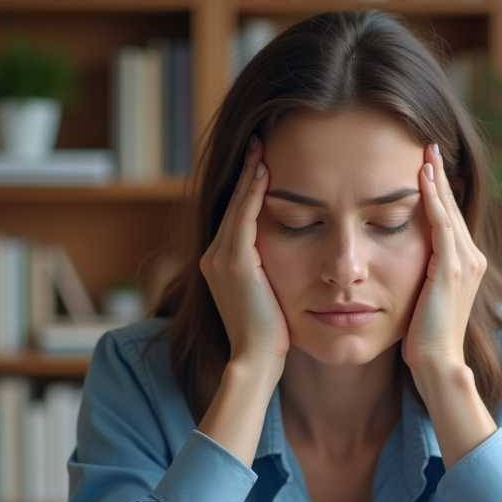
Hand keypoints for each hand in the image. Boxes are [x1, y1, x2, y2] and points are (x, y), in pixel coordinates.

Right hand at [199, 135, 288, 371]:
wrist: (257, 359)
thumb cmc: (270, 336)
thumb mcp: (266, 296)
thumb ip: (268, 273)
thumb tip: (288, 259)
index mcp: (220, 265)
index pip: (235, 218)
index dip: (247, 190)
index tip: (260, 165)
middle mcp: (213, 258)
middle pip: (232, 206)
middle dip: (246, 174)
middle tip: (257, 142)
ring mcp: (220, 260)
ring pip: (236, 208)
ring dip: (249, 176)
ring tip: (260, 148)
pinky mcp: (235, 264)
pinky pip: (243, 219)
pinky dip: (253, 195)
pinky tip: (264, 173)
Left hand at [402, 143, 487, 376]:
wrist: (438, 363)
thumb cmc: (426, 338)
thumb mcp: (424, 298)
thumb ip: (423, 276)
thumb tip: (405, 263)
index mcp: (467, 265)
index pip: (451, 218)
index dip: (439, 191)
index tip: (427, 164)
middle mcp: (472, 259)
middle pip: (453, 208)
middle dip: (440, 176)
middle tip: (428, 145)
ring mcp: (464, 264)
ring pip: (449, 211)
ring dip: (436, 180)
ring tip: (425, 152)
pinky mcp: (451, 270)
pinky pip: (442, 225)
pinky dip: (433, 199)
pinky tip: (422, 178)